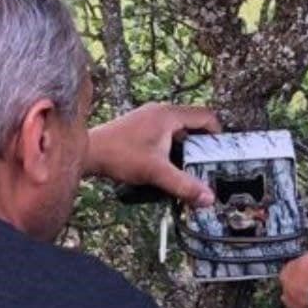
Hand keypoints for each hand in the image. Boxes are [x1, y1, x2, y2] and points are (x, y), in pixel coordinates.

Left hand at [84, 103, 220, 205]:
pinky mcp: (140, 124)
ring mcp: (148, 116)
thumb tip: (208, 197)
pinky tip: (166, 162)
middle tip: (205, 161)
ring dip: (185, 144)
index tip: (220, 150)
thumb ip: (184, 185)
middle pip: (193, 122)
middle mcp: (160, 110)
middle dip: (202, 142)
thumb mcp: (156, 173)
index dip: (217, 133)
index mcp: (169, 115)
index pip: (206, 116)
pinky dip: (171, 144)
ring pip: (178, 127)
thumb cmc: (118, 155)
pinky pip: (165, 130)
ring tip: (186, 164)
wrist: (87, 152)